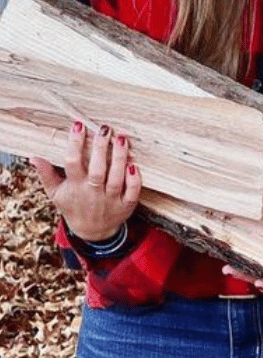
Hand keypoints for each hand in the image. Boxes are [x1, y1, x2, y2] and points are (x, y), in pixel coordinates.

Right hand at [31, 123, 139, 241]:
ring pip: (116, 178)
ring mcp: (110, 200)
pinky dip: (134, 180)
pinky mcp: (126, 206)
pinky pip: (131, 193)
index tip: (78, 125)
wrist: (92, 232)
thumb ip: (46, 174)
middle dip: (100, 148)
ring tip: (121, 139)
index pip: (73, 163)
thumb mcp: (56, 193)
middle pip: (97, 170)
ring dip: (119, 158)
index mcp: (75, 186)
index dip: (75, 144)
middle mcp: (93, 192)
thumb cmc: (73, 206)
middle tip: (104, 128)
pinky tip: (134, 164)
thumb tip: (33, 157)